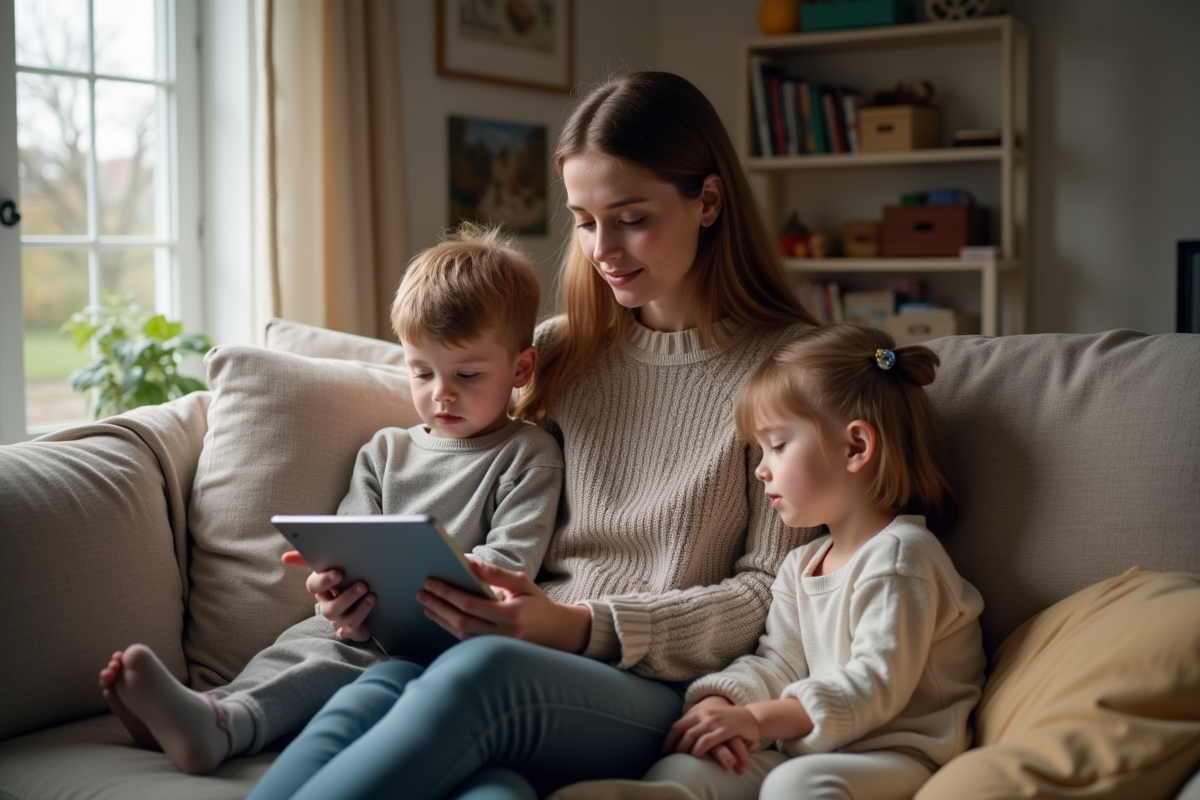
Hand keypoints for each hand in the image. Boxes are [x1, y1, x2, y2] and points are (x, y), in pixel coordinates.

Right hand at [282, 550, 374, 641]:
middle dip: (346, 597)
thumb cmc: (344, 582)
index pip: (314, 586)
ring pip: (343, 619)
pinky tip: (371, 603)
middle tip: (362, 585)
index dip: (324, 581)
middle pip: (329, 608)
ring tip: (370, 594)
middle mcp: (327, 606)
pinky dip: (362, 616)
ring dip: (357, 607)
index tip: (339, 573)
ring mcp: (339, 620)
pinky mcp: (350, 630)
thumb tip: (285, 557)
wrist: (363, 603)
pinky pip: (353, 628)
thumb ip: (310, 559)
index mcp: (321, 589)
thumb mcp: (332, 567)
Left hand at [417, 560, 591, 652]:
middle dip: (439, 605)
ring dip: (440, 618)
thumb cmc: (537, 604)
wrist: (555, 632)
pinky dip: (449, 628)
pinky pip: (465, 641)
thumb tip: (468, 562)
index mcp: (512, 615)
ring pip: (460, 634)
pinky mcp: (492, 652)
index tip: (432, 582)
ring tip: (426, 603)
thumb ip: (495, 574)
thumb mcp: (522, 583)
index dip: (448, 593)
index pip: (471, 604)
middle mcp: (504, 634)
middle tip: (422, 592)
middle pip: (461, 621)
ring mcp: (497, 647)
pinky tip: (440, 616)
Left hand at [663, 695, 759, 772]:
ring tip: (681, 757)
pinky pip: (708, 739)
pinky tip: (695, 754)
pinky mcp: (726, 729)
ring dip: (684, 747)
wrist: (753, 717)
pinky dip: (699, 747)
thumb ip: (698, 724)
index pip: (678, 724)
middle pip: (682, 730)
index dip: (669, 738)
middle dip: (675, 745)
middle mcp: (705, 714)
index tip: (664, 749)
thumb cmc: (730, 720)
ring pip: (692, 735)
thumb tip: (682, 737)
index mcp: (699, 711)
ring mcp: (715, 721)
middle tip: (671, 756)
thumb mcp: (711, 718)